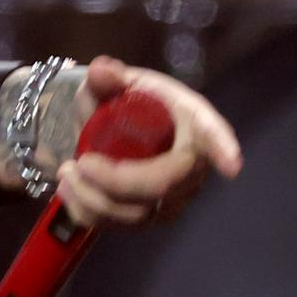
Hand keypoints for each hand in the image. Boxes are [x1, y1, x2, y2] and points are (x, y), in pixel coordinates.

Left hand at [45, 56, 242, 229]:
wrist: (116, 130)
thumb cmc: (129, 103)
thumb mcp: (115, 83)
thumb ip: (106, 76)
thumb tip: (103, 71)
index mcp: (191, 122)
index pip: (212, 134)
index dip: (222, 148)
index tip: (230, 163)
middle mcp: (191, 165)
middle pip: (161, 185)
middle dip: (116, 180)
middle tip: (79, 163)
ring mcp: (174, 196)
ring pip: (139, 213)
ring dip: (94, 198)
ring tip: (66, 172)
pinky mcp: (151, 216)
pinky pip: (121, 225)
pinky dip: (87, 212)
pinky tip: (68, 190)